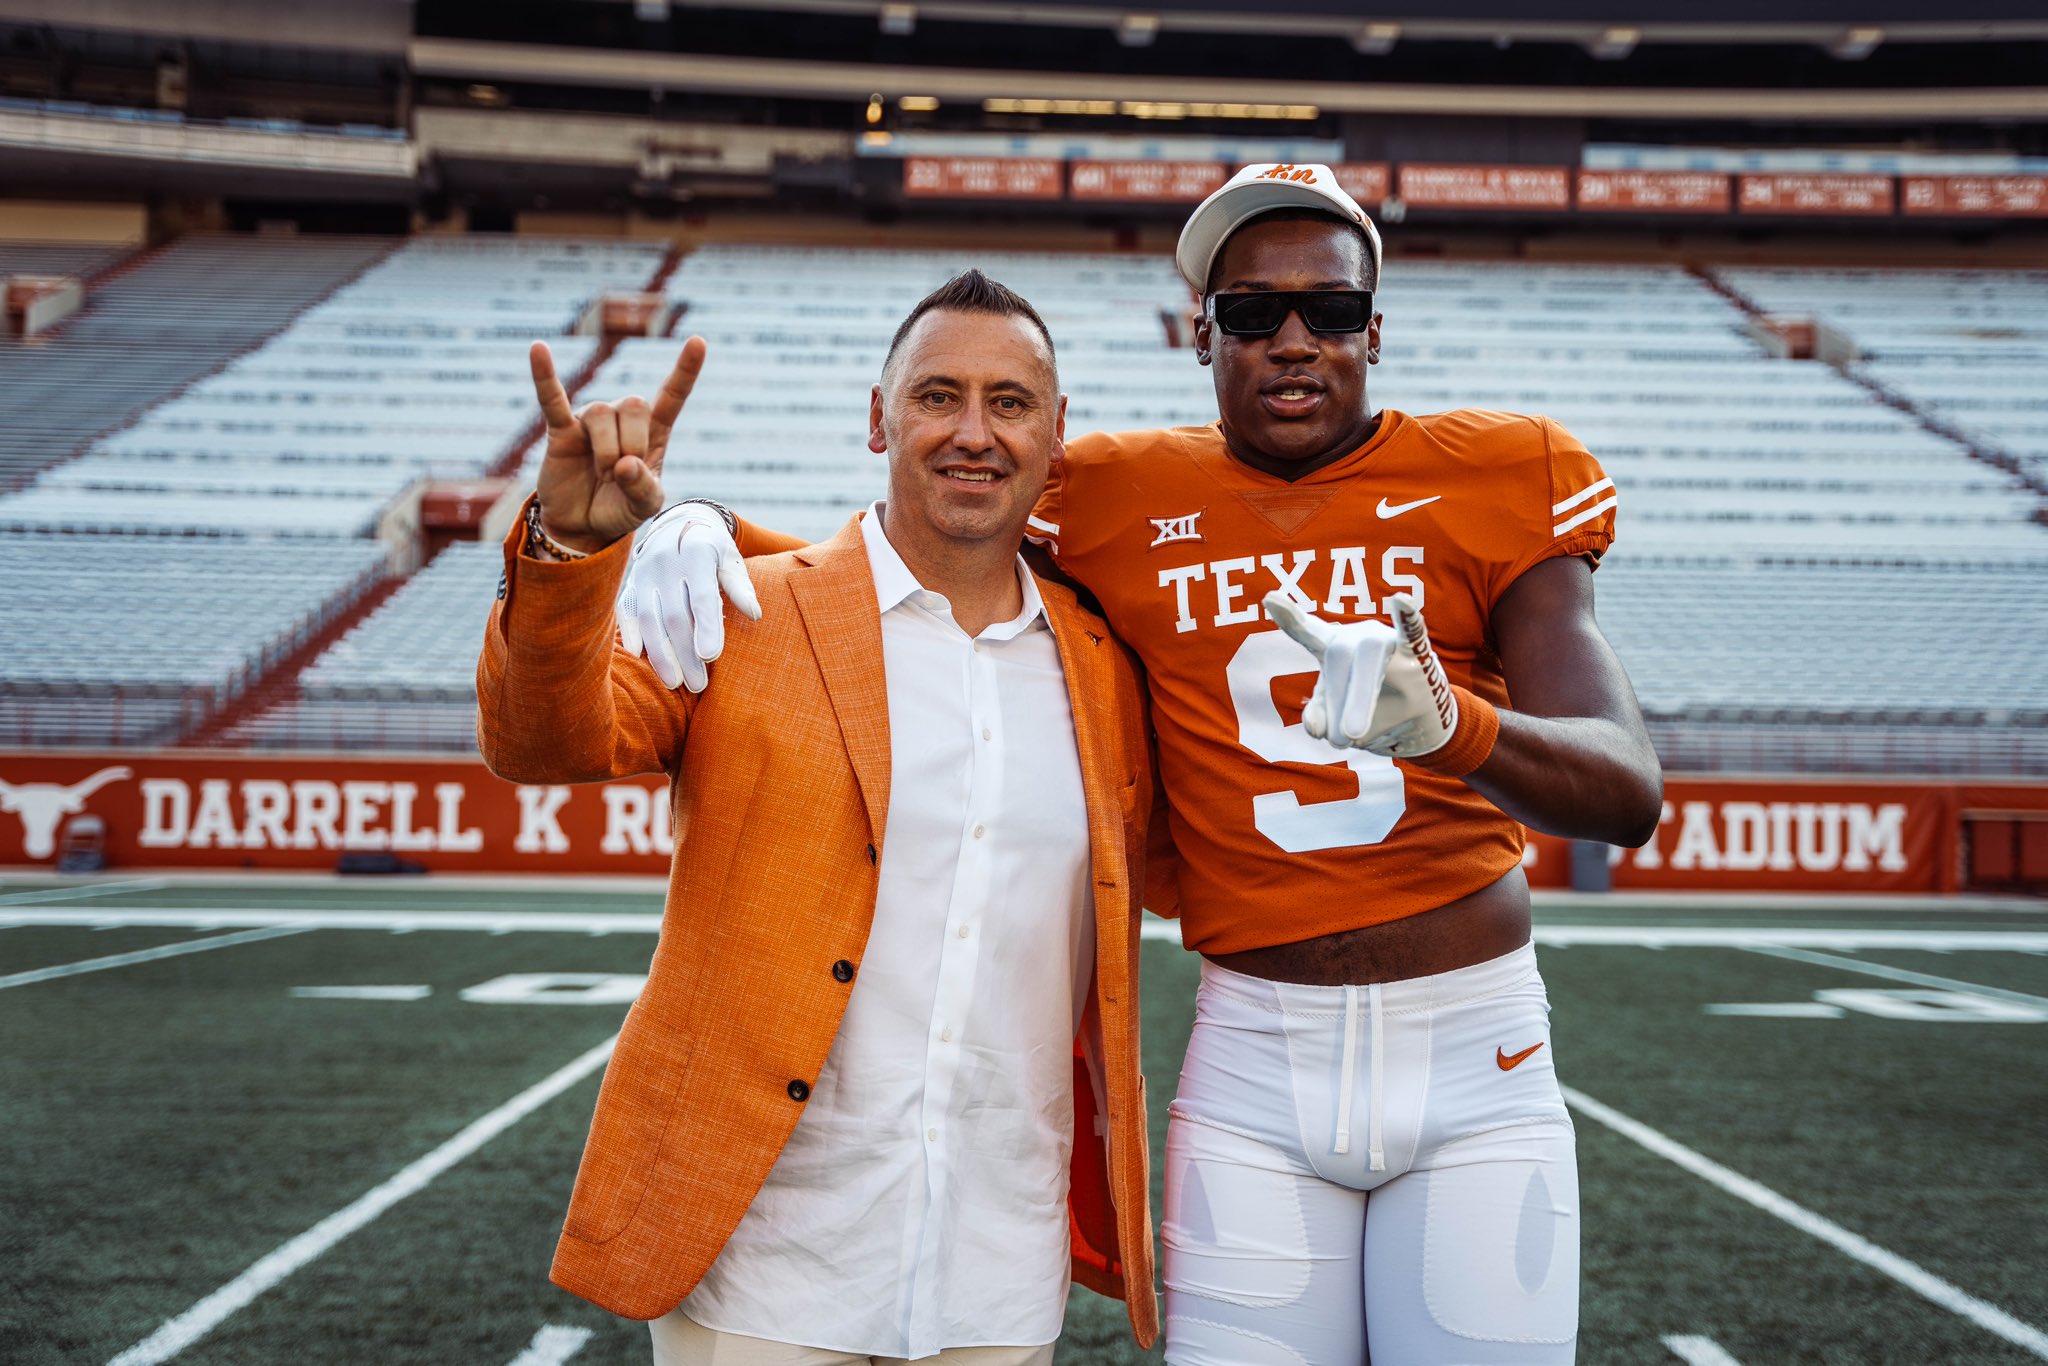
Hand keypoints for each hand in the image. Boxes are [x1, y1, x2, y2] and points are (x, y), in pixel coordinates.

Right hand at [529, 336, 704, 551]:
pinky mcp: (561, 430)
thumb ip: (644, 488)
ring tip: (602, 473)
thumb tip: (625, 464)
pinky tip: (538, 349)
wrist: (583, 526)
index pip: (671, 395)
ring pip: (602, 414)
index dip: (685, 370)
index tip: (698, 341)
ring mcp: (590, 421)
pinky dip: (544, 375)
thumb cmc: (620, 509)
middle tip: (623, 473)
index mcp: (652, 432)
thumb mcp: (645, 506)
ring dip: (606, 450)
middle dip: (633, 442)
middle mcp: (621, 419)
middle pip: (634, 403)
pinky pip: (552, 398)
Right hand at [617, 503, 760, 691]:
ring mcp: (643, 572)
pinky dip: (629, 633)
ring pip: (648, 618)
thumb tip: (755, 615)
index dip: (706, 626)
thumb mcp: (731, 558)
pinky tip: (638, 657)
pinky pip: (624, 610)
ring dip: (660, 654)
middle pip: (674, 615)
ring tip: (675, 682)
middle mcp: (665, 562)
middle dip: (685, 653)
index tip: (710, 656)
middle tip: (698, 685)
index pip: (700, 596)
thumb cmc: (712, 547)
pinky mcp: (630, 581)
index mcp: (696, 553)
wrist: (679, 521)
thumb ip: (740, 586)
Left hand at [1264, 592, 1458, 757]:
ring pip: (1369, 660)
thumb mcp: (1336, 718)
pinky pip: (1412, 632)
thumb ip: (1319, 718)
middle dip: (1338, 703)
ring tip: (1355, 734)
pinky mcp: (1416, 654)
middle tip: (1340, 741)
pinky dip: (1407, 618)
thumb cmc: (1369, 711)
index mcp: (1333, 647)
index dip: (1290, 617)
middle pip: (1338, 659)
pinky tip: (1401, 601)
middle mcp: (1357, 637)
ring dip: (1360, 701)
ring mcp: (1386, 642)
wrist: (1418, 724)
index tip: (1270, 598)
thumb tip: (1314, 727)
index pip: (1307, 632)